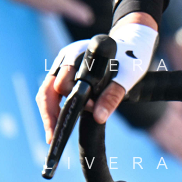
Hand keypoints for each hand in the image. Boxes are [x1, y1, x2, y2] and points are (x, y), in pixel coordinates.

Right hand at [37, 17, 158, 142]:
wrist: (134, 44)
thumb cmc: (131, 57)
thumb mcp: (127, 75)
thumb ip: (113, 95)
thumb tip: (98, 118)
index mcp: (78, 54)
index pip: (63, 82)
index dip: (72, 100)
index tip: (88, 112)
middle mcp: (66, 58)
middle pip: (48, 89)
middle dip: (49, 114)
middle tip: (53, 138)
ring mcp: (64, 65)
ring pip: (47, 92)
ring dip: (49, 114)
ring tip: (53, 137)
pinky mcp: (66, 73)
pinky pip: (53, 93)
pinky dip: (53, 109)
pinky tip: (59, 124)